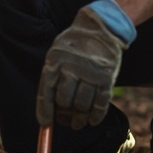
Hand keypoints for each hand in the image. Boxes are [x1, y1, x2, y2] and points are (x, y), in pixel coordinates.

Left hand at [36, 5, 126, 129]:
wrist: (100, 28)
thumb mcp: (57, 53)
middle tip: (65, 121)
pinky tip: (92, 121)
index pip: (46, 94)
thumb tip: (49, 109)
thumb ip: (53, 77)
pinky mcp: (106, 78)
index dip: (45, 112)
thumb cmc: (75, 44)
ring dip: (79, 119)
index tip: (45, 125)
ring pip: (82, 106)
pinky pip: (100, 104)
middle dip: (64, 115)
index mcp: (55, 62)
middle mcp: (71, 68)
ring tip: (77, 123)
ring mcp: (90, 73)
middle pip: (65, 102)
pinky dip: (96, 116)